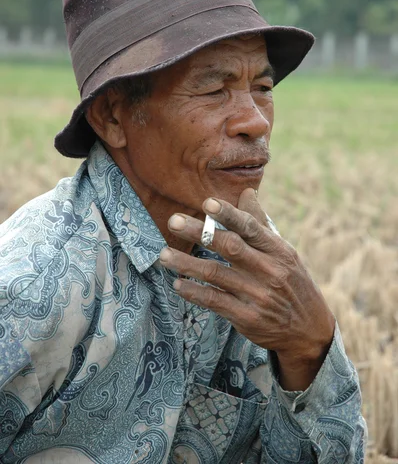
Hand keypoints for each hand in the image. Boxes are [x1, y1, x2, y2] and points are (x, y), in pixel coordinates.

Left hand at [159, 188, 334, 389]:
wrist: (309, 331)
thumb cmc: (292, 283)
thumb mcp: (284, 253)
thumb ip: (261, 224)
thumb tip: (247, 192)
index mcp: (279, 251)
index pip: (251, 227)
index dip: (229, 215)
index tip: (207, 204)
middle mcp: (270, 271)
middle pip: (230, 247)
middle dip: (199, 233)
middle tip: (174, 221)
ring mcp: (259, 296)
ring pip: (216, 274)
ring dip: (187, 263)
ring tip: (163, 255)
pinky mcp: (248, 318)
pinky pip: (215, 301)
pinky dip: (195, 292)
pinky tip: (178, 284)